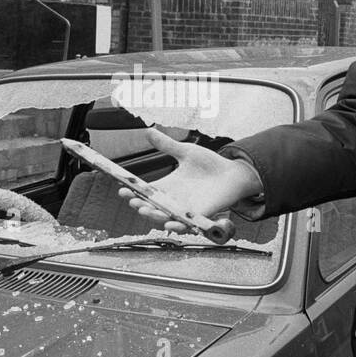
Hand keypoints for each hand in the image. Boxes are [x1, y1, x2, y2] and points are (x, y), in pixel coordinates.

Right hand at [119, 128, 263, 232]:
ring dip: (153, 216)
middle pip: (151, 206)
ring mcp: (185, 208)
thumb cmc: (210, 164)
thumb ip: (167, 145)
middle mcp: (174, 199)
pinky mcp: (199, 214)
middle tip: (132, 200)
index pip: (146, 192)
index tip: (122, 189)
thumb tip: (148, 130)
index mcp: (168, 185)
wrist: (233, 173)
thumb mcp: (186, 151)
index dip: (133, 193)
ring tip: (145, 210)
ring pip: (164, 217)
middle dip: (140, 205)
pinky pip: (185, 224)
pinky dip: (176, 226)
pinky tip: (168, 224)